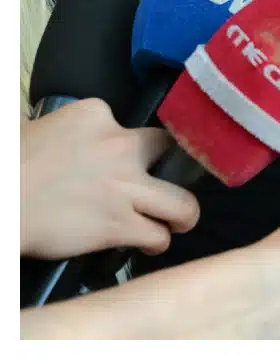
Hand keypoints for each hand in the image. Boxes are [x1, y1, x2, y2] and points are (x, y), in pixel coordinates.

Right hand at [20, 98, 199, 258]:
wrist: (0, 202)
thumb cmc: (8, 166)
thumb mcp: (34, 127)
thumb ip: (61, 126)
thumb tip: (50, 129)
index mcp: (95, 115)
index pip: (131, 125)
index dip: (129, 145)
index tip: (122, 158)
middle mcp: (119, 145)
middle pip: (170, 153)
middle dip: (174, 169)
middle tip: (168, 184)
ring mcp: (124, 186)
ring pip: (181, 202)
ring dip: (183, 214)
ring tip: (178, 220)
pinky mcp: (118, 224)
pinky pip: (157, 235)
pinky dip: (157, 241)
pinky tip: (150, 243)